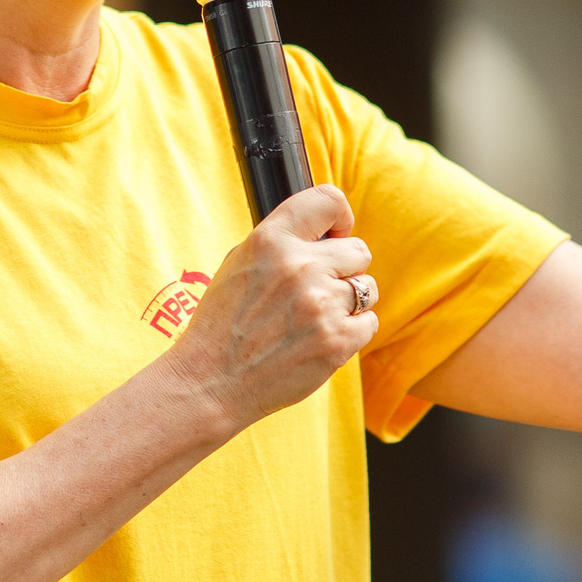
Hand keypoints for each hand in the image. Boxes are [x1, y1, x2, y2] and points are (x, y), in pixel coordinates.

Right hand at [165, 184, 378, 428]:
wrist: (212, 381)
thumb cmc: (224, 324)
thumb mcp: (239, 264)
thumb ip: (281, 242)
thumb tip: (325, 231)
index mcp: (271, 241)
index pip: (329, 200)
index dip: (340, 217)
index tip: (336, 234)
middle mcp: (300, 266)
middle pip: (359, 251)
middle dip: (344, 269)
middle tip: (317, 291)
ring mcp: (321, 304)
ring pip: (367, 289)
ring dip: (348, 303)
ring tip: (314, 319)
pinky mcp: (337, 341)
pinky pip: (369, 322)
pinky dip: (351, 332)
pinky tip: (320, 339)